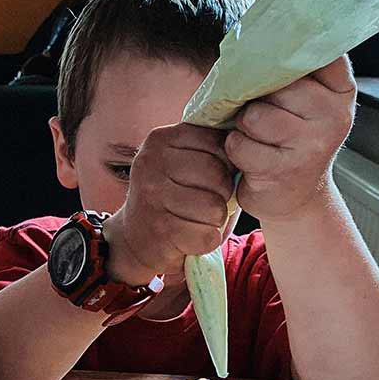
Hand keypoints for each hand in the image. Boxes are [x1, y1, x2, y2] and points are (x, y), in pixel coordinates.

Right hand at [103, 124, 234, 282]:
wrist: (135, 238)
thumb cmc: (171, 196)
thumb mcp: (180, 161)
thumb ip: (206, 146)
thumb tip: (244, 145)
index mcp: (160, 139)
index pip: (217, 143)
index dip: (225, 164)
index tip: (210, 177)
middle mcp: (151, 164)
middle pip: (218, 175)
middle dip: (222, 194)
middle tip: (205, 202)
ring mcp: (152, 197)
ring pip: (215, 208)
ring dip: (214, 220)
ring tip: (197, 219)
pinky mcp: (160, 230)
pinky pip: (208, 236)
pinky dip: (207, 241)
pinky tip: (190, 237)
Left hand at [226, 56, 355, 220]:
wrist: (297, 196)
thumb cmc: (293, 140)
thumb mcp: (304, 103)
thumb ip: (293, 73)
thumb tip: (257, 38)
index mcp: (340, 91)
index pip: (318, 54)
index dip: (288, 50)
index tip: (273, 49)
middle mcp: (333, 115)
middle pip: (277, 86)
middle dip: (257, 98)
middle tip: (263, 112)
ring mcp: (312, 145)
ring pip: (255, 116)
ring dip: (244, 126)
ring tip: (257, 136)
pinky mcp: (284, 171)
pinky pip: (241, 145)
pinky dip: (237, 149)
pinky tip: (252, 157)